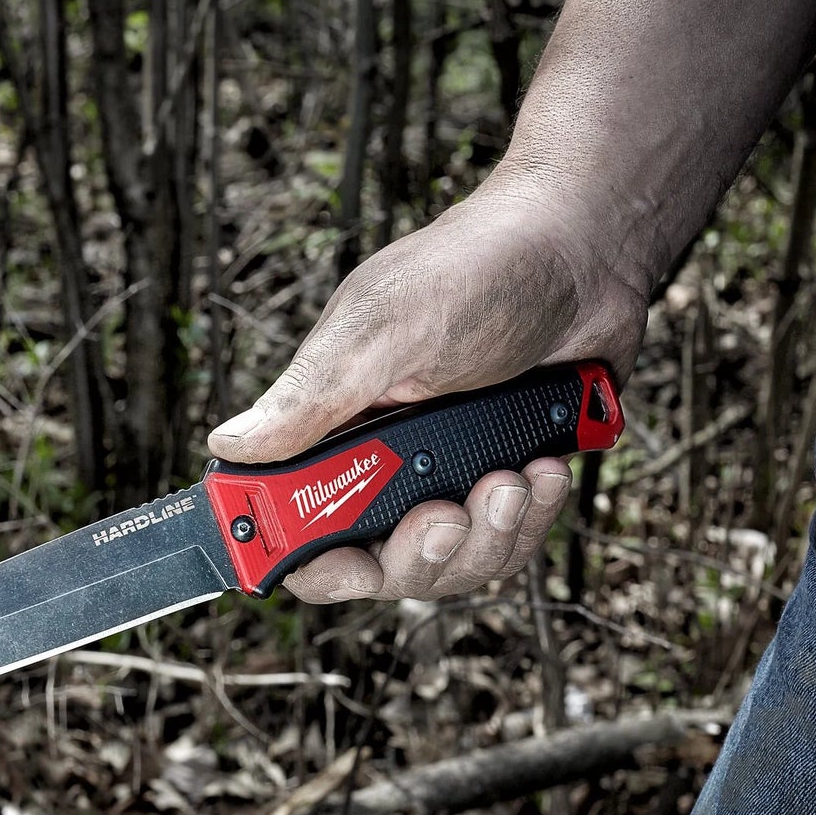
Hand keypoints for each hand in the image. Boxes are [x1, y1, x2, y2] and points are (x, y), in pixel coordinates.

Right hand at [207, 182, 645, 602]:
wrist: (585, 249)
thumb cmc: (477, 266)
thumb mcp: (383, 330)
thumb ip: (311, 398)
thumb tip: (229, 444)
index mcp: (335, 424)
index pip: (297, 525)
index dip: (312, 560)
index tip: (351, 562)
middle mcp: (387, 458)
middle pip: (383, 565)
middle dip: (425, 553)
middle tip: (449, 511)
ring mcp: (452, 472)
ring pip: (454, 564)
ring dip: (491, 535)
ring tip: (514, 477)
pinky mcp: (508, 477)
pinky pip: (511, 543)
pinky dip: (532, 519)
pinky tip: (544, 469)